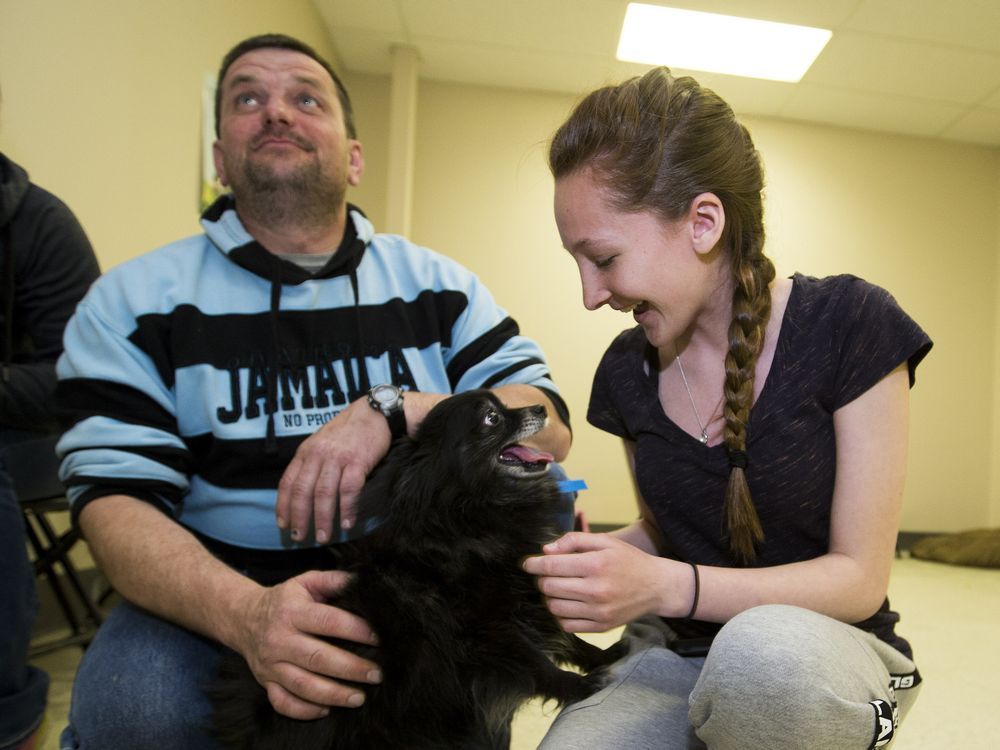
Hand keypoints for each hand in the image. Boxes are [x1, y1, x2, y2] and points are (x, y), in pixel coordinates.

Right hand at [236, 570, 381, 718]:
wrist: (243, 618)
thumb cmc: (285, 600)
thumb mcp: (306, 582)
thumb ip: (333, 580)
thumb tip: (362, 581)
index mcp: (292, 612)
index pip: (327, 621)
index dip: (355, 630)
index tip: (379, 639)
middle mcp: (279, 639)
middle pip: (318, 658)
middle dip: (350, 668)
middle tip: (377, 674)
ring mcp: (271, 664)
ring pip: (302, 685)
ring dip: (333, 694)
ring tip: (360, 698)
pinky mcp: (265, 683)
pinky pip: (283, 703)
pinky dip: (304, 710)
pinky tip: (327, 709)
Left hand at [276, 398, 389, 541]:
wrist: (375, 412)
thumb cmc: (349, 431)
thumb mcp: (322, 442)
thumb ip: (312, 462)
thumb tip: (303, 492)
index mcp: (306, 451)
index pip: (288, 482)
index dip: (283, 505)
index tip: (283, 524)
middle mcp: (319, 455)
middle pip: (304, 491)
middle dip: (300, 517)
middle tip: (300, 538)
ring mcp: (338, 458)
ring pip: (324, 493)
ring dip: (322, 518)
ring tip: (323, 536)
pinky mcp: (358, 461)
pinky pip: (350, 489)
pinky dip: (347, 508)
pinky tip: (347, 523)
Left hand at [522, 532, 665, 631]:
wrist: (656, 587)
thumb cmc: (628, 560)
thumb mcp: (605, 541)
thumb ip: (574, 540)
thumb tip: (546, 550)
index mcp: (596, 564)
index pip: (552, 566)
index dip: (534, 564)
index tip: (527, 563)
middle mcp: (596, 590)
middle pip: (549, 587)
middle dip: (542, 579)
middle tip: (547, 574)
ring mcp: (598, 611)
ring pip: (554, 607)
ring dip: (550, 597)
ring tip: (558, 588)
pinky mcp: (601, 627)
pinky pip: (566, 625)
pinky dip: (560, 614)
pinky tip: (568, 603)